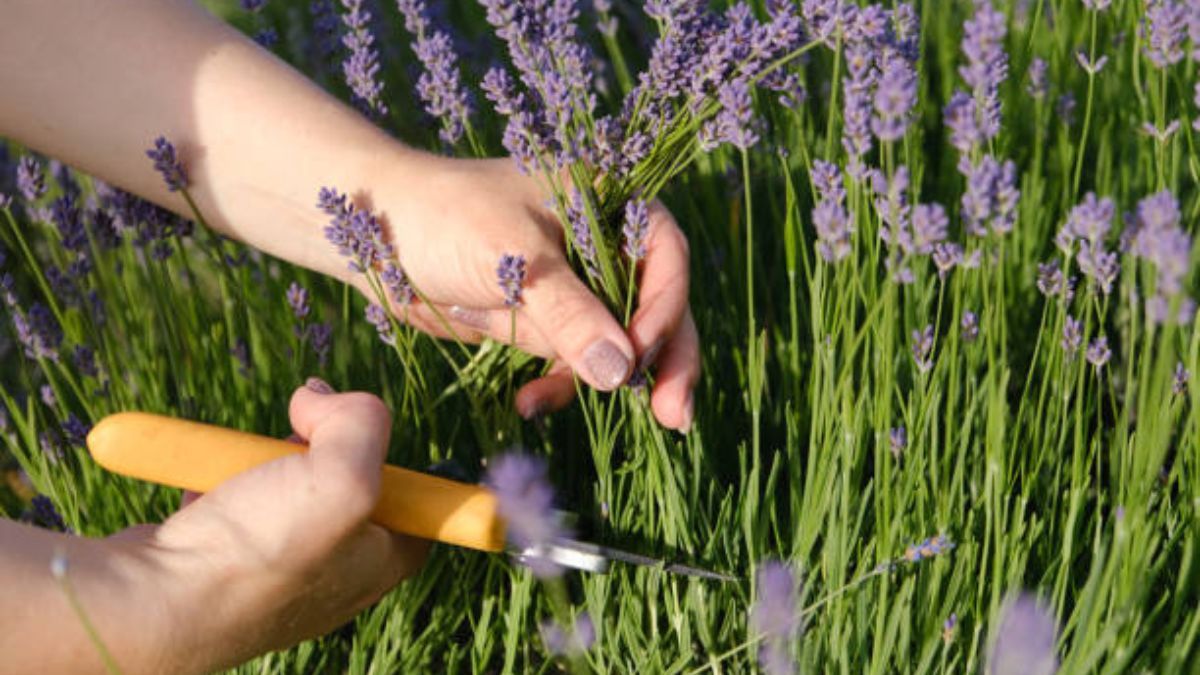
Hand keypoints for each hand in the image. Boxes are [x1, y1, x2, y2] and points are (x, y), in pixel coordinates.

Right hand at [111, 381, 425, 672]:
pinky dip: (218, 480)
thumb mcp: (342, 476)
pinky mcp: (223, 561)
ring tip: (241, 463)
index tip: (358, 431)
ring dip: (262, 459)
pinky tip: (205, 484)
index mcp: (378, 563)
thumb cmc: (257, 553)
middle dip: (318, 444)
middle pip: (344, 481)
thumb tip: (322, 397)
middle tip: (295, 433)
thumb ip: (362, 423)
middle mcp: (333, 573)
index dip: (391, 455)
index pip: (414, 500)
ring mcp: (275, 570)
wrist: (150, 604)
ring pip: (284, 486)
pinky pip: (232, 502)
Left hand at [373, 156, 698, 430]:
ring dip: (588, 379)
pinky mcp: (546, 319)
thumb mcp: (512, 260)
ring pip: (615, 343)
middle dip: (661, 362)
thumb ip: (571, 314)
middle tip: (674, 416)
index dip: (663, 307)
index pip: (663, 255)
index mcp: (605, 200)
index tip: (640, 355)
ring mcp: (574, 284)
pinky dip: (555, 385)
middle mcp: (600, 241)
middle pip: (656, 306)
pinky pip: (571, 361)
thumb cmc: (442, 218)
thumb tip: (623, 372)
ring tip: (538, 401)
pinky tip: (528, 403)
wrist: (371, 232)